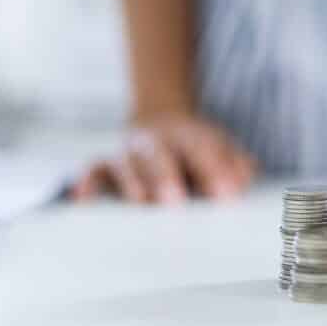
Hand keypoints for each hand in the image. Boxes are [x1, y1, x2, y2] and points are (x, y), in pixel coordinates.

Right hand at [69, 114, 256, 203]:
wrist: (162, 124)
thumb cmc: (196, 151)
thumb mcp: (222, 150)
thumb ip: (235, 165)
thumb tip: (243, 178)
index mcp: (189, 135)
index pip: (202, 147)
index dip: (214, 168)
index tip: (226, 194)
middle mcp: (155, 141)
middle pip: (158, 153)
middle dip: (165, 175)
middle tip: (176, 199)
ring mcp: (129, 153)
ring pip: (125, 162)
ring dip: (132, 181)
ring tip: (140, 201)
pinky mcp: (105, 167)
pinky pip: (93, 172)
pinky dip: (87, 182)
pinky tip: (83, 197)